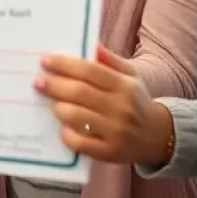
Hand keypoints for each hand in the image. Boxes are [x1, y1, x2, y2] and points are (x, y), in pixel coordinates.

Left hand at [37, 47, 172, 164]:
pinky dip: (67, 135)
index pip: (90, 70)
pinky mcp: (110, 153)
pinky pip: (81, 144)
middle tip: (38, 81)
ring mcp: (115, 132)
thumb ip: (110, 60)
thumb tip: (91, 44)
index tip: (45, 60)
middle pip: (80, 92)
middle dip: (54, 85)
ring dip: (59, 108)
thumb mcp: (131, 76)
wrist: (158, 137)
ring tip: (51, 102)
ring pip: (78, 117)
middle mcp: (121, 108)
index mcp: (124, 86)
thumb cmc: (136, 101)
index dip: (65, 64)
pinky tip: (62, 127)